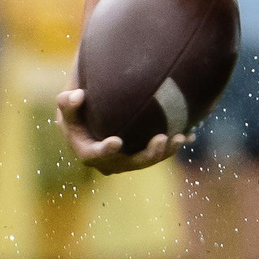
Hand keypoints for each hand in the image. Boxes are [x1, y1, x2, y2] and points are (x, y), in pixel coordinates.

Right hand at [54, 87, 187, 174]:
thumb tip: (76, 95)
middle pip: (129, 163)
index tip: (117, 141)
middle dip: (148, 155)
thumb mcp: (69, 103)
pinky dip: (172, 145)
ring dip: (165, 152)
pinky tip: (190, 134)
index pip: (94, 155)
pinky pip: (157, 153)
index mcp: (87, 151)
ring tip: (181, 137)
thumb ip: (68, 101)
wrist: (92, 113)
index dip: (105, 151)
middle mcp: (108, 161)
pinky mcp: (140, 154)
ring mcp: (127, 160)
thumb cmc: (78, 106)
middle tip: (162, 138)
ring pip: (147, 161)